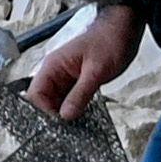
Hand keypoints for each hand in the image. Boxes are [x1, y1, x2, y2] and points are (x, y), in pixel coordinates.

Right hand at [24, 4, 139, 123]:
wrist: (125, 27)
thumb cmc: (109, 41)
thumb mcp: (96, 70)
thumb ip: (80, 93)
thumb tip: (65, 116)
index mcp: (53, 66)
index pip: (35, 94)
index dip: (42, 112)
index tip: (57, 127)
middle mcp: (55, 73)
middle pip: (44, 102)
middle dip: (53, 117)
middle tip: (68, 134)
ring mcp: (66, 79)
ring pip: (57, 103)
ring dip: (64, 116)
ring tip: (75, 131)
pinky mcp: (78, 83)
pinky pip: (70, 100)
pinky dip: (74, 110)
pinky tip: (82, 121)